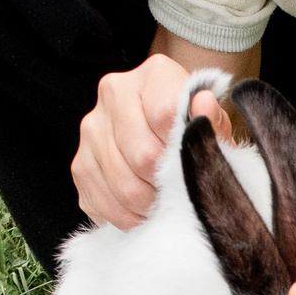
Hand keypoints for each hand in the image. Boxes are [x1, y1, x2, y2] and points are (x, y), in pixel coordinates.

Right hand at [73, 54, 230, 230]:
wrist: (167, 143)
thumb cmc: (196, 134)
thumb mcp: (215, 128)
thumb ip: (213, 121)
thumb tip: (203, 104)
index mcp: (154, 75)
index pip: (165, 115)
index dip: (182, 150)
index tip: (193, 163)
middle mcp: (114, 93)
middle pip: (142, 155)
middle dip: (167, 184)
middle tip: (181, 192)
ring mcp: (92, 129)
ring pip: (124, 186)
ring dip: (150, 206)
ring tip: (165, 202)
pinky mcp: (80, 165)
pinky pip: (105, 204)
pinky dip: (129, 219)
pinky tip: (144, 212)